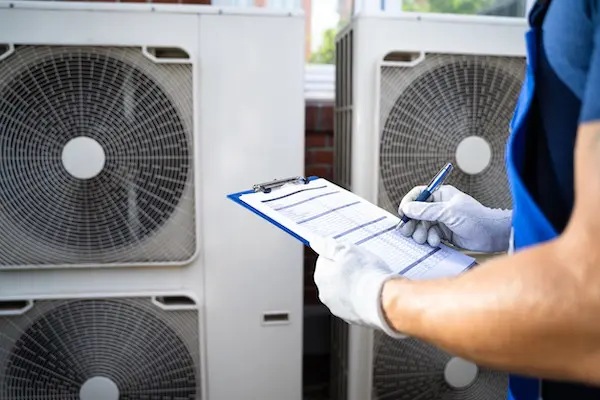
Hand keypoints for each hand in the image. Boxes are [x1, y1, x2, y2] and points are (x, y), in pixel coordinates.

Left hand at [310, 237, 405, 338]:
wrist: (383, 301)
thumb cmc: (365, 274)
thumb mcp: (347, 250)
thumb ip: (328, 246)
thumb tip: (315, 242)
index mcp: (321, 276)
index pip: (324, 259)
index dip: (339, 254)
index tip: (351, 254)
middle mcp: (326, 294)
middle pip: (334, 276)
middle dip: (346, 271)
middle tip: (363, 266)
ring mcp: (338, 308)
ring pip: (345, 291)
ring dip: (354, 285)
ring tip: (370, 280)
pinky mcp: (353, 319)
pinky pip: (356, 304)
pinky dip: (362, 298)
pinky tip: (373, 293)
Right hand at [397, 185, 511, 252]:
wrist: (492, 235)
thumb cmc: (475, 218)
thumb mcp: (448, 212)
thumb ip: (426, 211)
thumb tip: (407, 208)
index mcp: (440, 195)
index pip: (418, 194)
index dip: (409, 203)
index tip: (403, 213)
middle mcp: (439, 207)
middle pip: (417, 213)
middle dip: (412, 223)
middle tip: (407, 231)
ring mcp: (441, 220)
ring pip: (422, 226)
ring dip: (421, 233)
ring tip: (425, 238)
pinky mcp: (444, 234)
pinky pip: (429, 236)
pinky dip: (430, 239)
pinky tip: (436, 242)